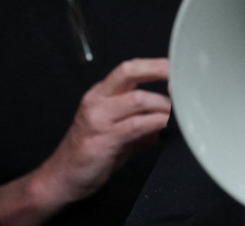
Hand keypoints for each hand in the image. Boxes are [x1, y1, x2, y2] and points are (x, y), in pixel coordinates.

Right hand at [0, 59, 171, 224]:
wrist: (61, 180)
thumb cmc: (90, 153)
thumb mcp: (121, 132)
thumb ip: (145, 122)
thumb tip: (174, 119)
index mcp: (101, 94)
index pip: (130, 68)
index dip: (156, 65)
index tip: (179, 68)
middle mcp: (97, 101)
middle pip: (129, 71)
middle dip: (160, 70)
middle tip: (183, 80)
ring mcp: (97, 119)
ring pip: (138, 98)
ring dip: (164, 105)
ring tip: (179, 112)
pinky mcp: (102, 139)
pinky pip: (137, 125)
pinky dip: (157, 123)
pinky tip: (168, 127)